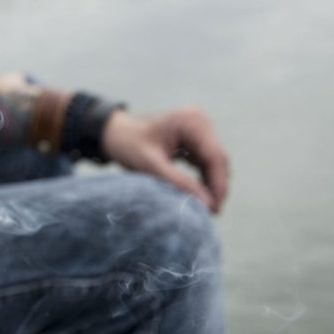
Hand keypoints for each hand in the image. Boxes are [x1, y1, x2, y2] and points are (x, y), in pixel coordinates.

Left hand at [102, 108, 229, 212]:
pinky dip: (204, 178)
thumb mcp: (151, 165)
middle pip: (218, 159)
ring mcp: (199, 129)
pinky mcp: (195, 138)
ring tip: (207, 208)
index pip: (214, 156)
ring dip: (212, 184)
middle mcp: (199, 121)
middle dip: (217, 186)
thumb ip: (178, 182)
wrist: (115, 134)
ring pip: (214, 162)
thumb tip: (207, 204)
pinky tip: (200, 196)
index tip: (215, 208)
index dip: (218, 184)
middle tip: (213, 213)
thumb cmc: (129, 146)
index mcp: (191, 121)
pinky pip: (205, 161)